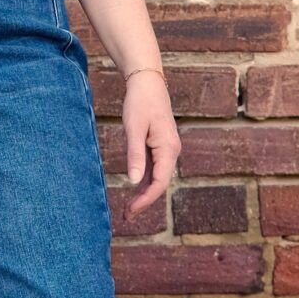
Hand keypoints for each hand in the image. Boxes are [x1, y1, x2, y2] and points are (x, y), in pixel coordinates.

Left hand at [123, 70, 180, 216]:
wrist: (147, 82)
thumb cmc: (140, 103)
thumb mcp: (134, 129)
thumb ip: (135, 155)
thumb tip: (133, 181)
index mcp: (168, 148)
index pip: (159, 183)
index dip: (146, 200)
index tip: (131, 211)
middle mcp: (172, 151)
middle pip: (160, 183)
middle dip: (144, 201)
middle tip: (126, 215)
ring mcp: (167, 148)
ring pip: (157, 177)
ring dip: (144, 193)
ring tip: (129, 208)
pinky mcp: (161, 145)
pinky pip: (155, 168)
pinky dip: (145, 181)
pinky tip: (134, 188)